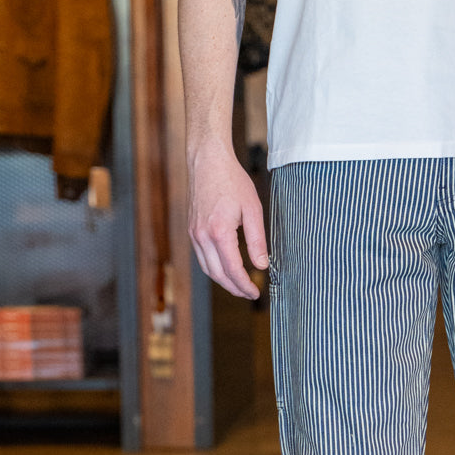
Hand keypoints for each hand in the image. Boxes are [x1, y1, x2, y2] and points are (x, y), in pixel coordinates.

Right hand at [187, 139, 267, 299]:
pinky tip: (227, 270)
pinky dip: (214, 269)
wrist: (207, 160)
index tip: (256, 293)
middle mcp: (202, 236)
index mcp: (219, 232)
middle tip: (250, 294)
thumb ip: (257, 240)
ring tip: (240, 287)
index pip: (232, 269)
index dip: (245, 285)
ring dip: (224, 281)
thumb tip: (262, 266)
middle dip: (234, 288)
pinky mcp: (191, 230)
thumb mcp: (252, 209)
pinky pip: (202, 258)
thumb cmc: (232, 181)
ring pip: (208, 269)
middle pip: (218, 274)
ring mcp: (193, 234)